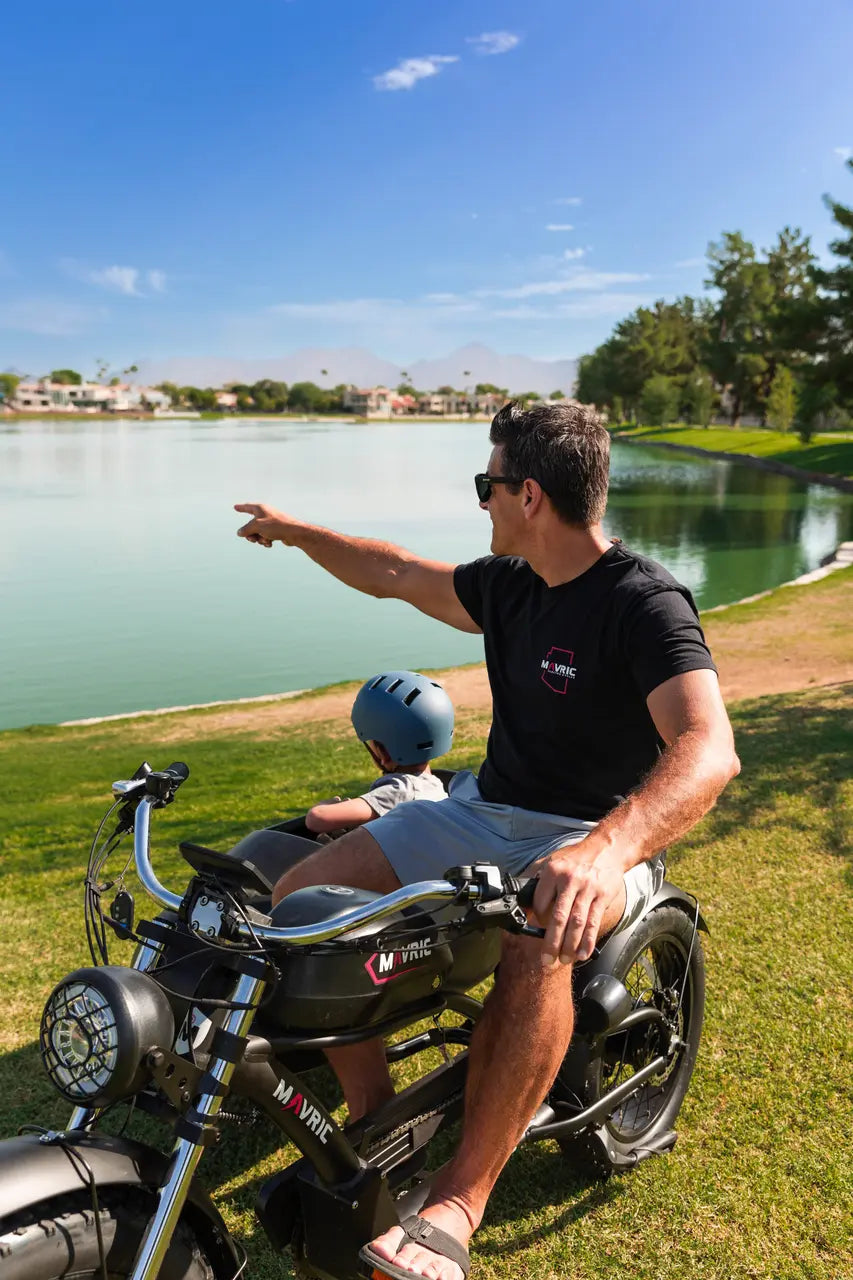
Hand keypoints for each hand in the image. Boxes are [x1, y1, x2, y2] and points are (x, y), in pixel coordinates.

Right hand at [234, 502, 302, 547]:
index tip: (235, 507)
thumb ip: (246, 529)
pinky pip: (265, 536)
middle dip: (250, 534)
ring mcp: (270, 523)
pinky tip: (270, 543)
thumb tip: (239, 533)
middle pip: (250, 525)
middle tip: (252, 539)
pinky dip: (266, 541)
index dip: (240, 508)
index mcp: (260, 509)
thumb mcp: (257, 526)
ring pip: (257, 533)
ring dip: (259, 539)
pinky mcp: (275, 530)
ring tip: (265, 540)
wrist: (293, 533)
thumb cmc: (275, 526)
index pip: (247, 507)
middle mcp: (265, 514)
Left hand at [532, 846, 624, 966]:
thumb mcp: (553, 862)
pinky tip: (582, 953)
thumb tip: (522, 904)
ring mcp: (588, 889)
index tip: (537, 930)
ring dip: (569, 945)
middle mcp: (569, 880)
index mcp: (553, 871)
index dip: (537, 920)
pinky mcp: (602, 896)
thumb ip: (538, 881)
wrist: (607, 849)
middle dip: (551, 942)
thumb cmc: (576, 859)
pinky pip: (593, 922)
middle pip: (558, 917)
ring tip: (564, 960)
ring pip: (576, 922)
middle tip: (546, 960)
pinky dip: (587, 941)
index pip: (540, 902)